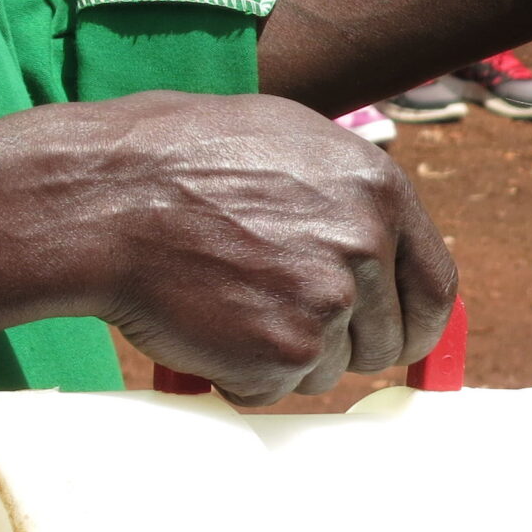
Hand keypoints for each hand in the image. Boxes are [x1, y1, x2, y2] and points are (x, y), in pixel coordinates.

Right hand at [0, 94, 456, 405]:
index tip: (397, 342)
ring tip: (223, 300)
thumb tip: (388, 251)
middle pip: (386, 340)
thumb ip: (346, 197)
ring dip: (283, 356)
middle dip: (340, 344)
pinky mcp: (287, 351)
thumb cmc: (172, 161)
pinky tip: (201, 323)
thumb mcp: (284, 141)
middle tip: (276, 321)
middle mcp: (368, 243)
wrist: (94, 198)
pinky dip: (238, 375)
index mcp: (378, 186)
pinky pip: (276, 390)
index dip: (414, 322)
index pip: (436, 284)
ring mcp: (330, 300)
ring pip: (330, 368)